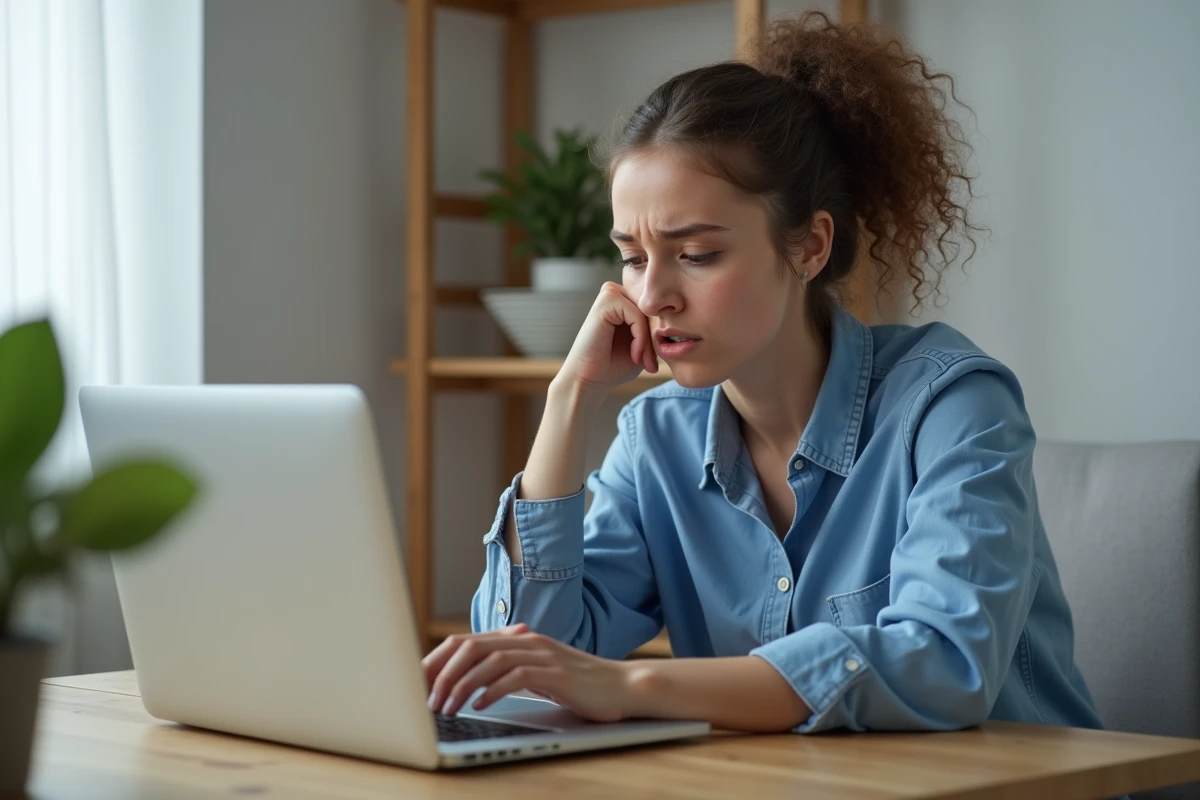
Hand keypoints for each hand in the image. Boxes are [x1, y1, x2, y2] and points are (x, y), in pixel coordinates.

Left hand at [421, 624, 631, 722]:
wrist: (621, 686)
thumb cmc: (578, 685)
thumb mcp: (536, 673)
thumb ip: (507, 671)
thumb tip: (468, 684)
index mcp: (517, 638)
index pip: (466, 641)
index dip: (438, 660)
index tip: (420, 683)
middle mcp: (526, 640)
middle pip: (470, 646)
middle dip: (442, 672)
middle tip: (428, 699)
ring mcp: (541, 654)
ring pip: (488, 660)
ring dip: (462, 685)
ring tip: (447, 708)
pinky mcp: (555, 672)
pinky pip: (515, 677)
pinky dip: (492, 690)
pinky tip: (479, 705)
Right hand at [555, 282, 657, 395]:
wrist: (589, 380)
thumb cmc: (614, 365)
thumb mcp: (643, 346)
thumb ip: (656, 330)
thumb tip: (680, 318)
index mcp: (625, 300)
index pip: (657, 309)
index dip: (658, 336)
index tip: (653, 364)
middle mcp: (617, 292)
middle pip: (653, 310)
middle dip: (654, 339)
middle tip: (650, 365)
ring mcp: (610, 293)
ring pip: (647, 313)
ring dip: (648, 340)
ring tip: (642, 360)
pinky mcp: (606, 300)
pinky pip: (637, 315)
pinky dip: (640, 338)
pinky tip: (634, 354)